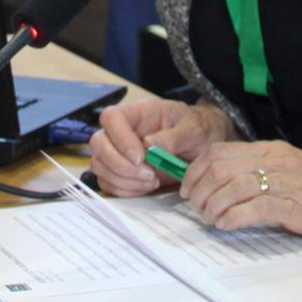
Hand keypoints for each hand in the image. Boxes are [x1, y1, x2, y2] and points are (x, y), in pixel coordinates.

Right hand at [90, 96, 233, 195]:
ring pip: (100, 166)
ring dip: (123, 180)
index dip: (120, 138)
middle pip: (98, 143)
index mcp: (139, 112)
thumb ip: (173, 137)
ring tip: (152, 181)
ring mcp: (118, 151)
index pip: (111, 117)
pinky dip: (125, 190)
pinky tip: (146, 187)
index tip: (141, 157)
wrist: (202, 144)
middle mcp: (123, 130)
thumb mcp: (194, 129)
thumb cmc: (198, 129)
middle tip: (148, 174)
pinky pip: (109, 183)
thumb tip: (148, 145)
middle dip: (119, 165)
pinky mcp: (120, 170)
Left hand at [181, 141, 301, 238]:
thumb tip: (225, 187)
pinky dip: (233, 217)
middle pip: (221, 168)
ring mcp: (287, 183)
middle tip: (195, 209)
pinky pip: (255, 208)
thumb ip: (262, 172)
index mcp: (272, 150)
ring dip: (212, 205)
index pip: (220, 152)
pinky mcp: (297, 206)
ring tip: (209, 220)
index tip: (187, 189)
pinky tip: (226, 226)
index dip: (196, 171)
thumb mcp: (292, 170)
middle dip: (199, 190)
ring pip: (233, 186)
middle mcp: (276, 161)